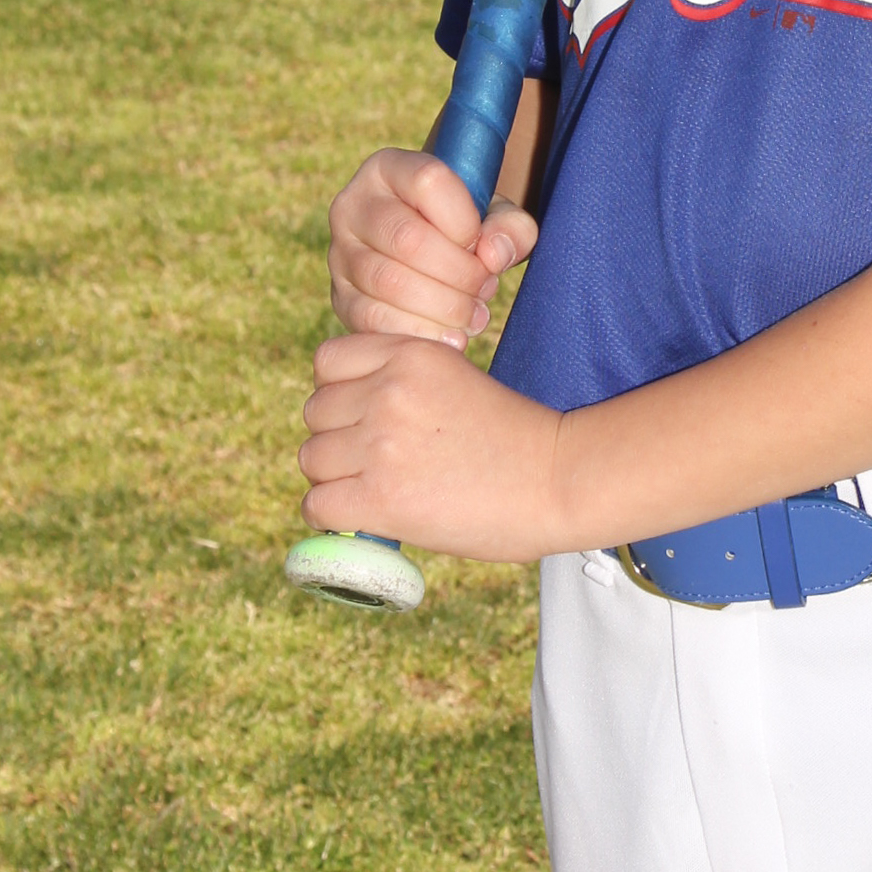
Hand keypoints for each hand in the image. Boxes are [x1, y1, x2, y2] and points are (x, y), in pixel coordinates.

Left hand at [299, 327, 568, 559]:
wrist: (559, 479)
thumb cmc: (515, 438)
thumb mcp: (456, 381)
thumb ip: (402, 384)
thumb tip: (347, 416)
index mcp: (410, 354)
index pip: (327, 362)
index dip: (339, 391)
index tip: (364, 416)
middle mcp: (388, 390)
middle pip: (315, 413)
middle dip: (337, 438)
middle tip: (374, 462)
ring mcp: (381, 442)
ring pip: (311, 459)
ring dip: (335, 479)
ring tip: (375, 489)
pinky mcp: (381, 495)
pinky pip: (316, 505)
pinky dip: (333, 516)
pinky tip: (363, 516)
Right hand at [328, 148, 536, 347]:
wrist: (430, 255)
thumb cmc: (464, 229)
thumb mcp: (495, 216)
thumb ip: (510, 227)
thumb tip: (492, 255)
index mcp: (388, 168)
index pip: (429, 181)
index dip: (465, 221)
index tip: (481, 244)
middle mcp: (353, 205)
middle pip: (408, 239)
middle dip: (459, 272)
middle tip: (486, 287)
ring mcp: (340, 253)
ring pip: (390, 282)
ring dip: (443, 306)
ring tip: (473, 314)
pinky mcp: (340, 298)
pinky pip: (374, 320)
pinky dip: (420, 332)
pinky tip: (450, 336)